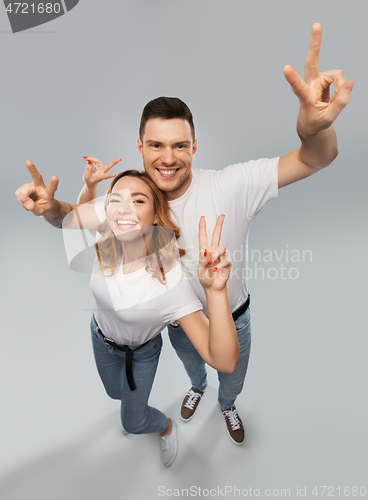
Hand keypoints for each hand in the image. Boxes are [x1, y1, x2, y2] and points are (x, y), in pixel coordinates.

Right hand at [15, 161, 58, 215]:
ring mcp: (31, 185)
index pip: (52, 188)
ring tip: (29, 203)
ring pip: (23, 192)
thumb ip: (32, 207)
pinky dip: (20, 200)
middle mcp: (40, 186)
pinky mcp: (24, 187)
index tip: (55, 177)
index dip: (53, 183)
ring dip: (23, 201)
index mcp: (48, 192)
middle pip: (36, 177)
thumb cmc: (44, 207)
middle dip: (32, 169)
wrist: (42, 205)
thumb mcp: (40, 211)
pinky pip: (18, 194)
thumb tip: (23, 199)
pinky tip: (26, 200)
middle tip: (28, 161)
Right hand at [82, 157, 120, 188]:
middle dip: (114, 162)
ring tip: (84, 158)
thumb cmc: (89, 181)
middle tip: (120, 159)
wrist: (91, 182)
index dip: (109, 175)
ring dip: (92, 158)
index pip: (104, 176)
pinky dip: (90, 159)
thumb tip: (90, 161)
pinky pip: (94, 160)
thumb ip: (88, 169)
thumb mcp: (86, 177)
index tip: (114, 175)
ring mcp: (101, 169)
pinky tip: (85, 158)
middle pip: (108, 166)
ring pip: (97, 161)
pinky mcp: (99, 166)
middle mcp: (102, 172)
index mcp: (100, 177)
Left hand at [197, 215, 231, 291]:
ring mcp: (221, 257)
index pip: (203, 237)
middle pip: (217, 235)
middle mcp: (213, 252)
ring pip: (221, 247)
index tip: (202, 218)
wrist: (212, 288)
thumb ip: (202, 260)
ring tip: (211, 262)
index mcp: (205, 251)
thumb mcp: (200, 269)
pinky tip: (215, 269)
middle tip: (222, 215)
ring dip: (216, 254)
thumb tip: (206, 252)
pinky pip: (225, 260)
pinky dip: (219, 265)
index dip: (203, 227)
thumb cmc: (205, 278)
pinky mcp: (227, 263)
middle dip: (219, 225)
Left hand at [283, 22, 353, 137]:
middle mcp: (311, 85)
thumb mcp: (329, 118)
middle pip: (312, 61)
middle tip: (316, 24)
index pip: (299, 88)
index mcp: (305, 98)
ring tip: (333, 102)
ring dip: (341, 88)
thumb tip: (350, 82)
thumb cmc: (316, 122)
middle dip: (315, 43)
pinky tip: (333, 98)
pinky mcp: (324, 78)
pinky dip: (341, 89)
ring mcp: (317, 80)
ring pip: (337, 75)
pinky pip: (340, 78)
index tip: (285, 68)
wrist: (311, 125)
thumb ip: (341, 102)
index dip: (293, 78)